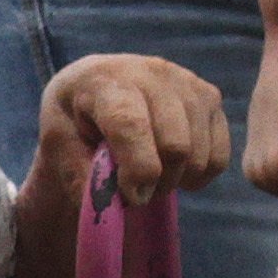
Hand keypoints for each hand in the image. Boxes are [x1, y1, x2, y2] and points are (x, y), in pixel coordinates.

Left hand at [38, 52, 234, 201]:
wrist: (96, 83)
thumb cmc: (75, 116)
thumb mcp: (58, 141)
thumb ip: (80, 174)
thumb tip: (111, 204)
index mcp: (107, 80)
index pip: (131, 125)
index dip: (135, 170)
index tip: (130, 197)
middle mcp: (153, 72)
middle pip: (176, 146)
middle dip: (156, 183)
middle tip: (136, 191)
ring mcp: (188, 82)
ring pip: (199, 155)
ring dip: (176, 181)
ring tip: (152, 176)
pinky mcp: (210, 97)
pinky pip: (219, 155)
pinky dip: (200, 176)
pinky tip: (176, 171)